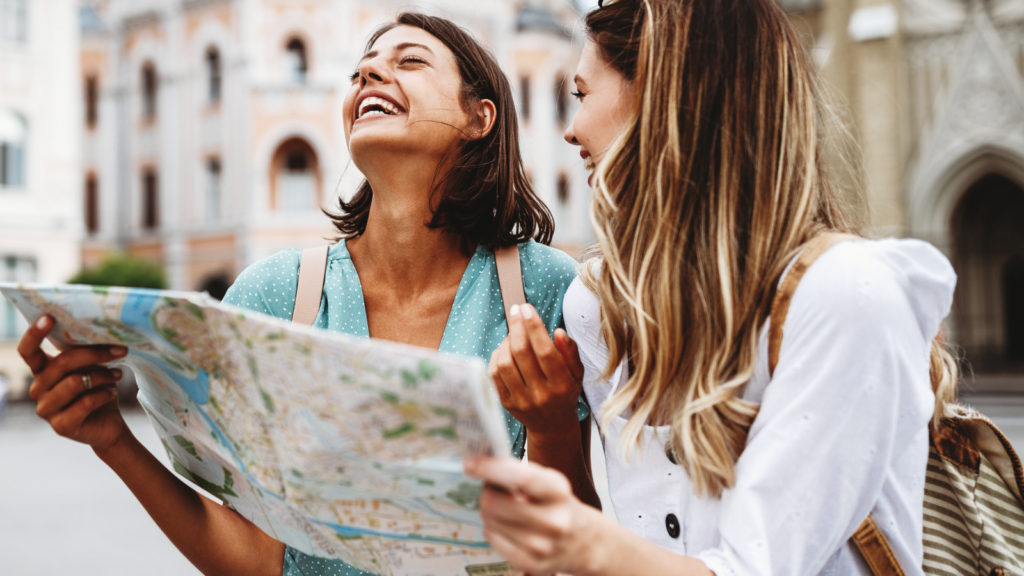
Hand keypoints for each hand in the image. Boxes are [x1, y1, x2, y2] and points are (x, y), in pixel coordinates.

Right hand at [19, 315, 129, 451]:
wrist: (107, 424)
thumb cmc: (97, 389)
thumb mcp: (91, 367)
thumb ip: (85, 352)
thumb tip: (102, 330)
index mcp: (42, 370)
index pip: (28, 350)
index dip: (35, 333)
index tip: (50, 317)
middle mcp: (38, 389)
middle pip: (62, 363)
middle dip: (95, 353)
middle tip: (120, 350)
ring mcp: (46, 409)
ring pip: (75, 382)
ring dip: (102, 376)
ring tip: (117, 374)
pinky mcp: (61, 426)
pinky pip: (84, 403)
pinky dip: (104, 395)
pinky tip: (111, 393)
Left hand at [466, 456, 598, 575]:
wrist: (585, 543)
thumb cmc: (559, 506)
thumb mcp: (549, 483)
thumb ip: (519, 474)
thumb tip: (482, 466)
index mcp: (558, 493)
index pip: (521, 478)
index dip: (491, 469)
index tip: (470, 464)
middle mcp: (553, 521)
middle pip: (493, 503)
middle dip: (487, 493)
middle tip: (495, 490)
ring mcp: (541, 545)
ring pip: (489, 521)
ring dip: (491, 512)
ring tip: (508, 510)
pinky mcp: (530, 563)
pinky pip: (492, 538)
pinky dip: (493, 529)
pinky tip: (508, 527)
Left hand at [490, 304, 585, 437]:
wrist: (552, 424)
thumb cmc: (565, 391)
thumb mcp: (577, 373)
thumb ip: (570, 352)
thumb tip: (558, 332)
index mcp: (561, 385)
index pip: (545, 351)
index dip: (534, 327)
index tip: (526, 308)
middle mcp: (541, 394)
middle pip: (522, 353)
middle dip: (517, 327)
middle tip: (516, 310)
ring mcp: (521, 400)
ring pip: (505, 362)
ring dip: (507, 341)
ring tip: (513, 333)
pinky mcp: (506, 403)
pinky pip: (494, 374)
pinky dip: (497, 356)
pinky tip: (505, 349)